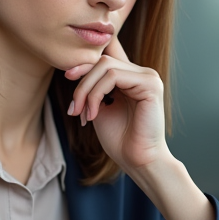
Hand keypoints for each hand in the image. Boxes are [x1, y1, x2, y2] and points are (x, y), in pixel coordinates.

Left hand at [64, 37, 167, 174]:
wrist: (137, 160)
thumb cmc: (120, 139)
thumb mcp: (99, 107)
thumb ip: (92, 88)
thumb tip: (73, 70)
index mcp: (132, 78)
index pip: (106, 58)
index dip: (85, 63)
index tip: (68, 77)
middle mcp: (142, 74)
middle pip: (103, 61)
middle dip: (82, 84)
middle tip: (73, 109)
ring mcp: (148, 77)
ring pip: (106, 66)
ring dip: (86, 90)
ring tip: (82, 113)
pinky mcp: (150, 84)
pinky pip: (114, 76)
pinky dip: (97, 94)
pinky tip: (94, 114)